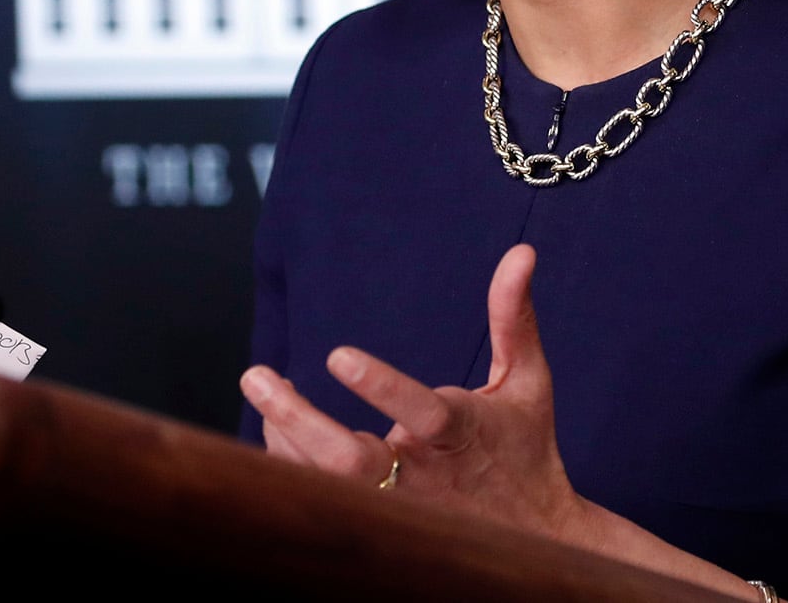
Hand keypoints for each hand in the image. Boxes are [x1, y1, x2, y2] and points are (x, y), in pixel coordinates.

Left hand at [240, 243, 587, 540]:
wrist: (533, 535)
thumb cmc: (525, 447)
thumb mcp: (527, 381)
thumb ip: (513, 318)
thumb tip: (522, 252)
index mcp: (462, 434)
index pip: (421, 412)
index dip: (381, 387)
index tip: (338, 355)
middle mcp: (423, 475)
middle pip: (351, 462)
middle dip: (298, 420)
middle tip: (254, 376)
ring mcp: (396, 505)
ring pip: (327, 482)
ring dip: (286, 436)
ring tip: (263, 387)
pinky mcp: (379, 520)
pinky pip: (323, 495)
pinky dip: (293, 460)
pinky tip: (278, 424)